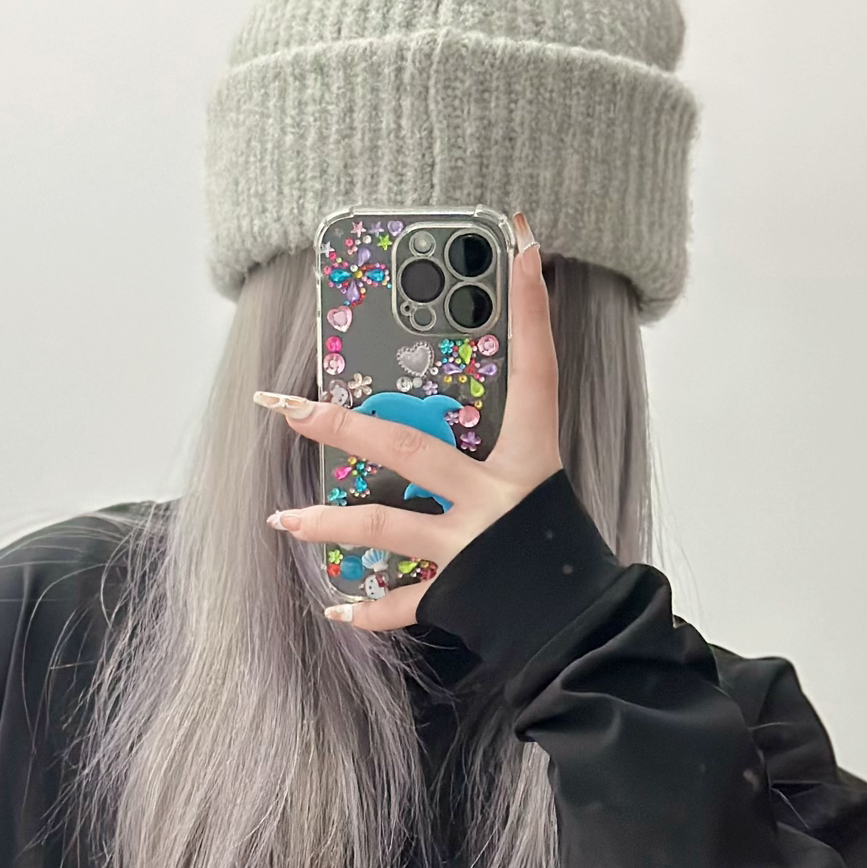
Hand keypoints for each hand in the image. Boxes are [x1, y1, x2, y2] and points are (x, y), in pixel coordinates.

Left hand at [254, 213, 562, 628]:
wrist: (583, 626)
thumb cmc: (564, 551)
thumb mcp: (544, 483)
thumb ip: (505, 447)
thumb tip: (453, 419)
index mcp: (530, 458)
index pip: (535, 367)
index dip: (532, 306)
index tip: (523, 242)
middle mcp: (494, 496)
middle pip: (410, 448)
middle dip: (345, 425)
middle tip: (288, 407)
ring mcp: (470, 545)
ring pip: (386, 526)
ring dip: (328, 523)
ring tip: (283, 519)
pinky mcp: (457, 593)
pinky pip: (402, 602)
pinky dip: (368, 610)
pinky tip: (335, 607)